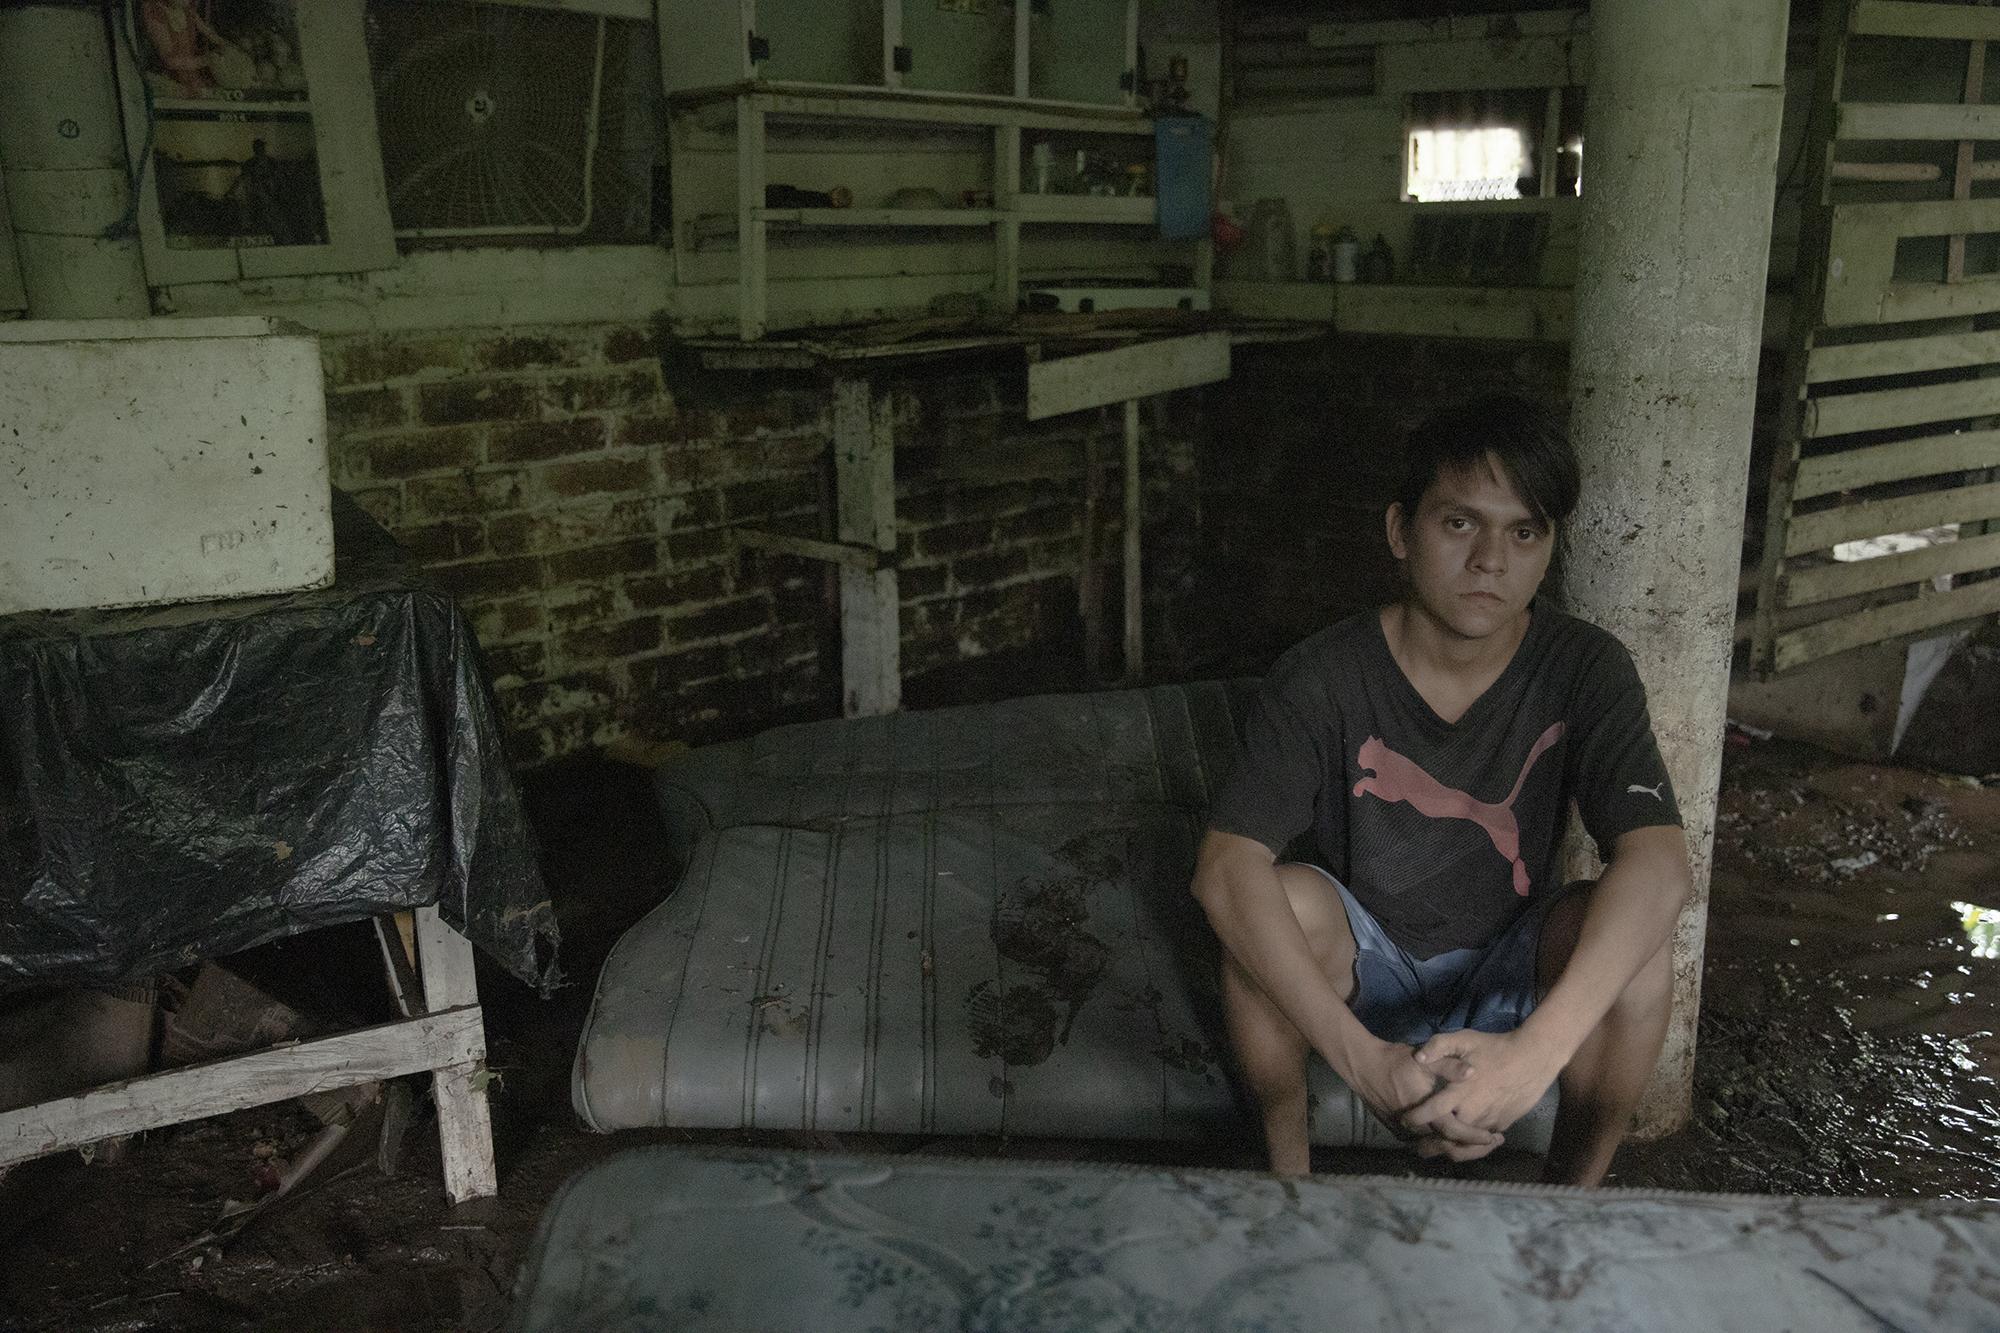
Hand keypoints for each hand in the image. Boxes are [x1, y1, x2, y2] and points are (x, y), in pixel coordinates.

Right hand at [1345, 1040, 1501, 1155]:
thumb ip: (1449, 1066)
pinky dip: (1440, 1143)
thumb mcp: (1424, 1060)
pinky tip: (1452, 1137)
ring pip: (1436, 1147)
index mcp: (1427, 1112)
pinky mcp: (1397, 1132)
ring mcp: (1405, 1132)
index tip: (1495, 1136)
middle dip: (1472, 1147)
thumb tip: (1473, 1072)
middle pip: (1448, 1146)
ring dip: (1457, 1146)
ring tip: (1477, 1142)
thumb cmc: (1396, 1062)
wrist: (1363, 1067)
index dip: (1476, 1137)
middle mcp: (1417, 1128)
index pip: (1456, 1132)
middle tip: (1492, 1141)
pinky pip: (1424, 1143)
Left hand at [1404, 1029, 1561, 1146]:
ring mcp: (1488, 1121)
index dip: (1415, 1119)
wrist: (1532, 1059)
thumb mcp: (1464, 1039)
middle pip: (1446, 1137)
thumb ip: (1439, 1046)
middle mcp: (1472, 1112)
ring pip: (1465, 1144)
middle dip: (1429, 1144)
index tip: (1404, 1120)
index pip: (1430, 1113)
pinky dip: (1470, 1144)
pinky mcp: (1502, 1125)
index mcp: (1459, 1093)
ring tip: (1435, 1149)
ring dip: (1449, 1148)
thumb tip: (1419, 1057)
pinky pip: (1481, 1140)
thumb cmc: (1495, 1048)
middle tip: (1416, 1146)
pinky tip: (1460, 1142)